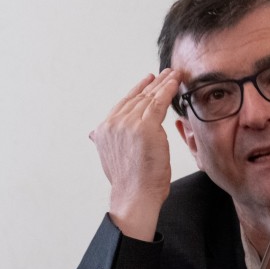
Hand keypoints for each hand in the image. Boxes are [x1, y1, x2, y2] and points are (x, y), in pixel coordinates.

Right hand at [90, 68, 181, 240]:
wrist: (135, 195)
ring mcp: (128, 124)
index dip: (137, 90)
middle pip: (137, 98)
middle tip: (166, 73)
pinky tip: (175, 82)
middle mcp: (113, 123)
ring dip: (164, 83)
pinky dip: (168, 90)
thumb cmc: (130, 183)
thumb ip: (105, 142)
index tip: (148, 80)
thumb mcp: (110, 158)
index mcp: (104, 130)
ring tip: (174, 74)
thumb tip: (94, 135)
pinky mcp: (145, 126)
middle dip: (154, 84)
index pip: (123, 104)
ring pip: (150, 98)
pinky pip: (159, 103)